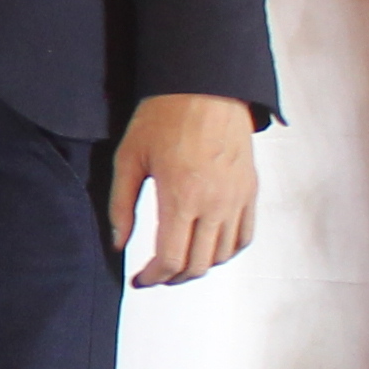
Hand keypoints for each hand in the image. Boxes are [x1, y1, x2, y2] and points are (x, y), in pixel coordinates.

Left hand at [112, 92, 258, 286]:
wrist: (206, 88)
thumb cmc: (163, 117)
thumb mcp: (128, 159)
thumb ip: (120, 206)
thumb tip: (118, 243)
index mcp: (182, 196)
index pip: (171, 258)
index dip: (153, 277)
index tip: (139, 280)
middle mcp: (215, 203)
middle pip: (198, 263)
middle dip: (173, 278)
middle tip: (155, 277)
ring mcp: (237, 198)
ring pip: (223, 254)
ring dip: (199, 267)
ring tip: (177, 265)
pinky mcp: (250, 190)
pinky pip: (245, 235)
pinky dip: (227, 252)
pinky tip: (208, 250)